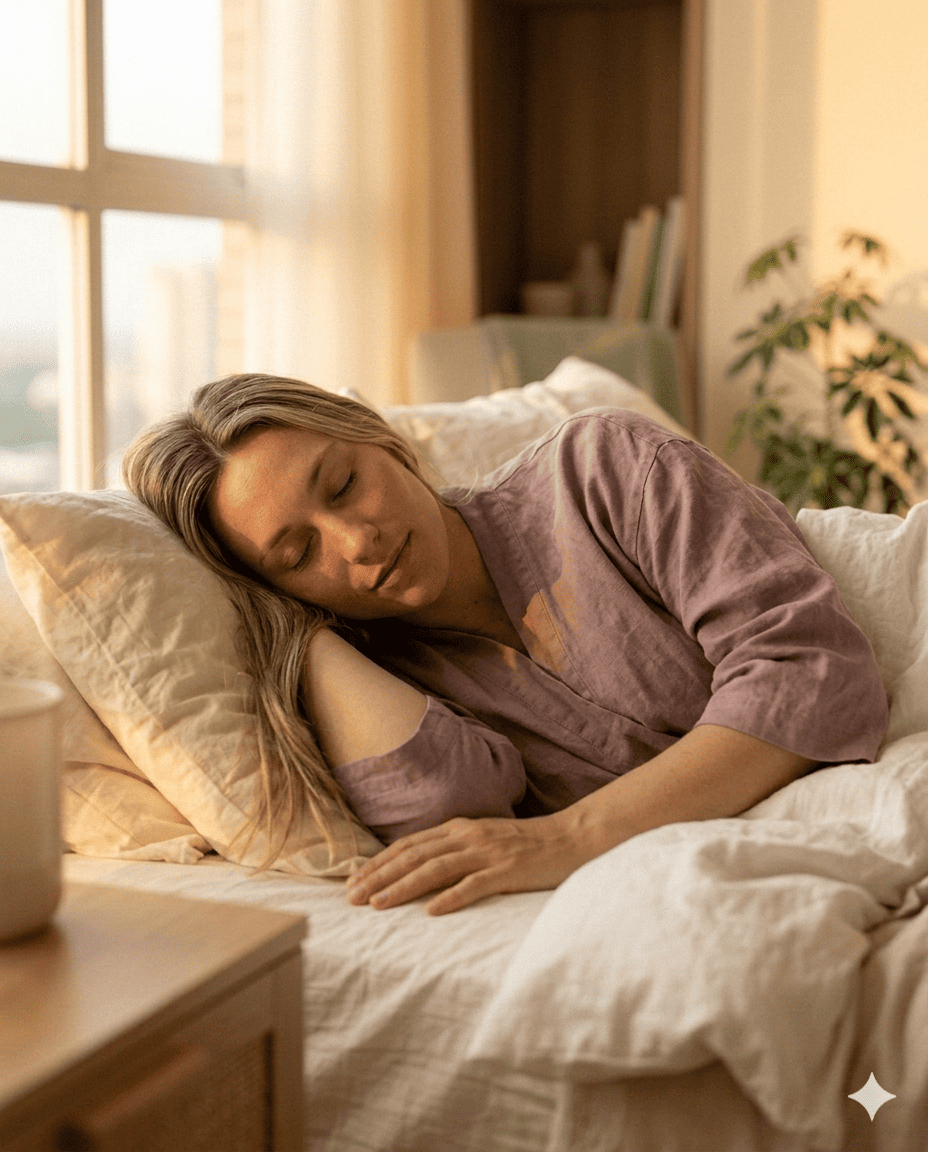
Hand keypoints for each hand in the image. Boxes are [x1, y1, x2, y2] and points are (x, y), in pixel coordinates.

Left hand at [345, 810, 591, 914]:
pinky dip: (451, 897)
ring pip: (435, 869)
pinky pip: (474, 885)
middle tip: (352, 897)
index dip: (379, 862)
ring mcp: (487, 853)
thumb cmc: (525, 846)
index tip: (353, 881)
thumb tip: (418, 869)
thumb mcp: (483, 841)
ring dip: (403, 887)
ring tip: (378, 905)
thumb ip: (454, 850)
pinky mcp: (508, 871)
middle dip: (379, 876)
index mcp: (459, 829)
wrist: (571, 839)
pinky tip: (431, 912)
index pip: (409, 845)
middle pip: (414, 856)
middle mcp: (468, 837)